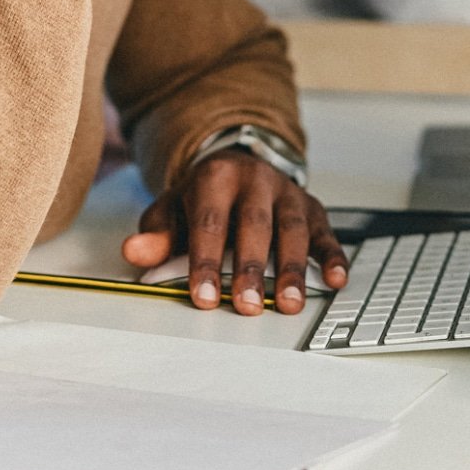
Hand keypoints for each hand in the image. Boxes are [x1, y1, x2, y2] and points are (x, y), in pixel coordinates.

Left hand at [121, 151, 349, 315]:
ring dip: (293, 268)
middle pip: (255, 224)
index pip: (209, 221)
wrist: (237, 165)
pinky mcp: (312, 207)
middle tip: (248, 304)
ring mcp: (287, 193)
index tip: (203, 295)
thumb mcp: (172, 208)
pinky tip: (334, 280)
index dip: (205, 260)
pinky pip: (325, 231)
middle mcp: (256, 180)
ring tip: (289, 303)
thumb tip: (134, 251)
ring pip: (293, 228)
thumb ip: (156, 232)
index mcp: (216, 177)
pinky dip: (333, 256)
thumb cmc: (203, 197)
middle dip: (252, 267)